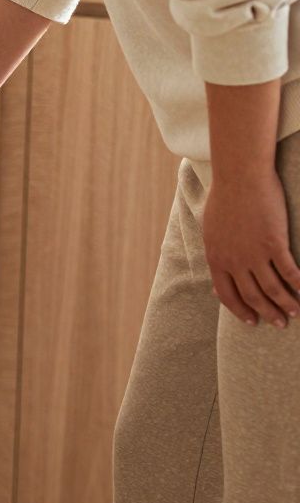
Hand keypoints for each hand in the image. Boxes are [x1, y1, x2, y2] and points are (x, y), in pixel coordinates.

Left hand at [203, 168, 299, 327]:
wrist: (240, 178)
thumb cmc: (225, 200)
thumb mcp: (212, 231)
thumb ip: (217, 254)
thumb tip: (217, 271)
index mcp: (216, 258)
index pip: (227, 294)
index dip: (240, 310)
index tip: (252, 321)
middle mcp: (233, 261)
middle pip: (252, 296)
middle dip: (267, 313)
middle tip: (279, 323)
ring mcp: (254, 253)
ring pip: (272, 289)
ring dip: (286, 304)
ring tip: (296, 313)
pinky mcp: (274, 243)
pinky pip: (289, 271)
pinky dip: (299, 285)